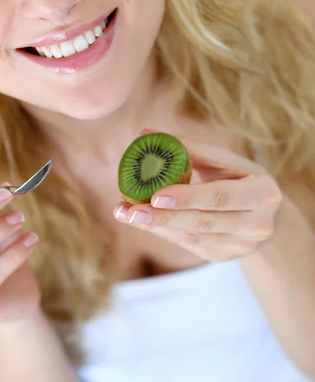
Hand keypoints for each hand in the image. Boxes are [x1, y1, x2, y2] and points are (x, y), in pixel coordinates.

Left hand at [113, 130, 283, 261]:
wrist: (263, 213)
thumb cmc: (239, 176)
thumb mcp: (224, 159)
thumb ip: (189, 148)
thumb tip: (145, 133)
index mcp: (263, 193)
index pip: (221, 196)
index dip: (189, 197)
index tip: (156, 194)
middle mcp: (257, 225)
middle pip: (204, 221)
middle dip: (164, 217)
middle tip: (131, 210)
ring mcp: (240, 246)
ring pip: (192, 236)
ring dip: (156, 225)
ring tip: (125, 213)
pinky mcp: (222, 256)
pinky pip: (188, 243)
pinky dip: (162, 230)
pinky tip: (141, 219)